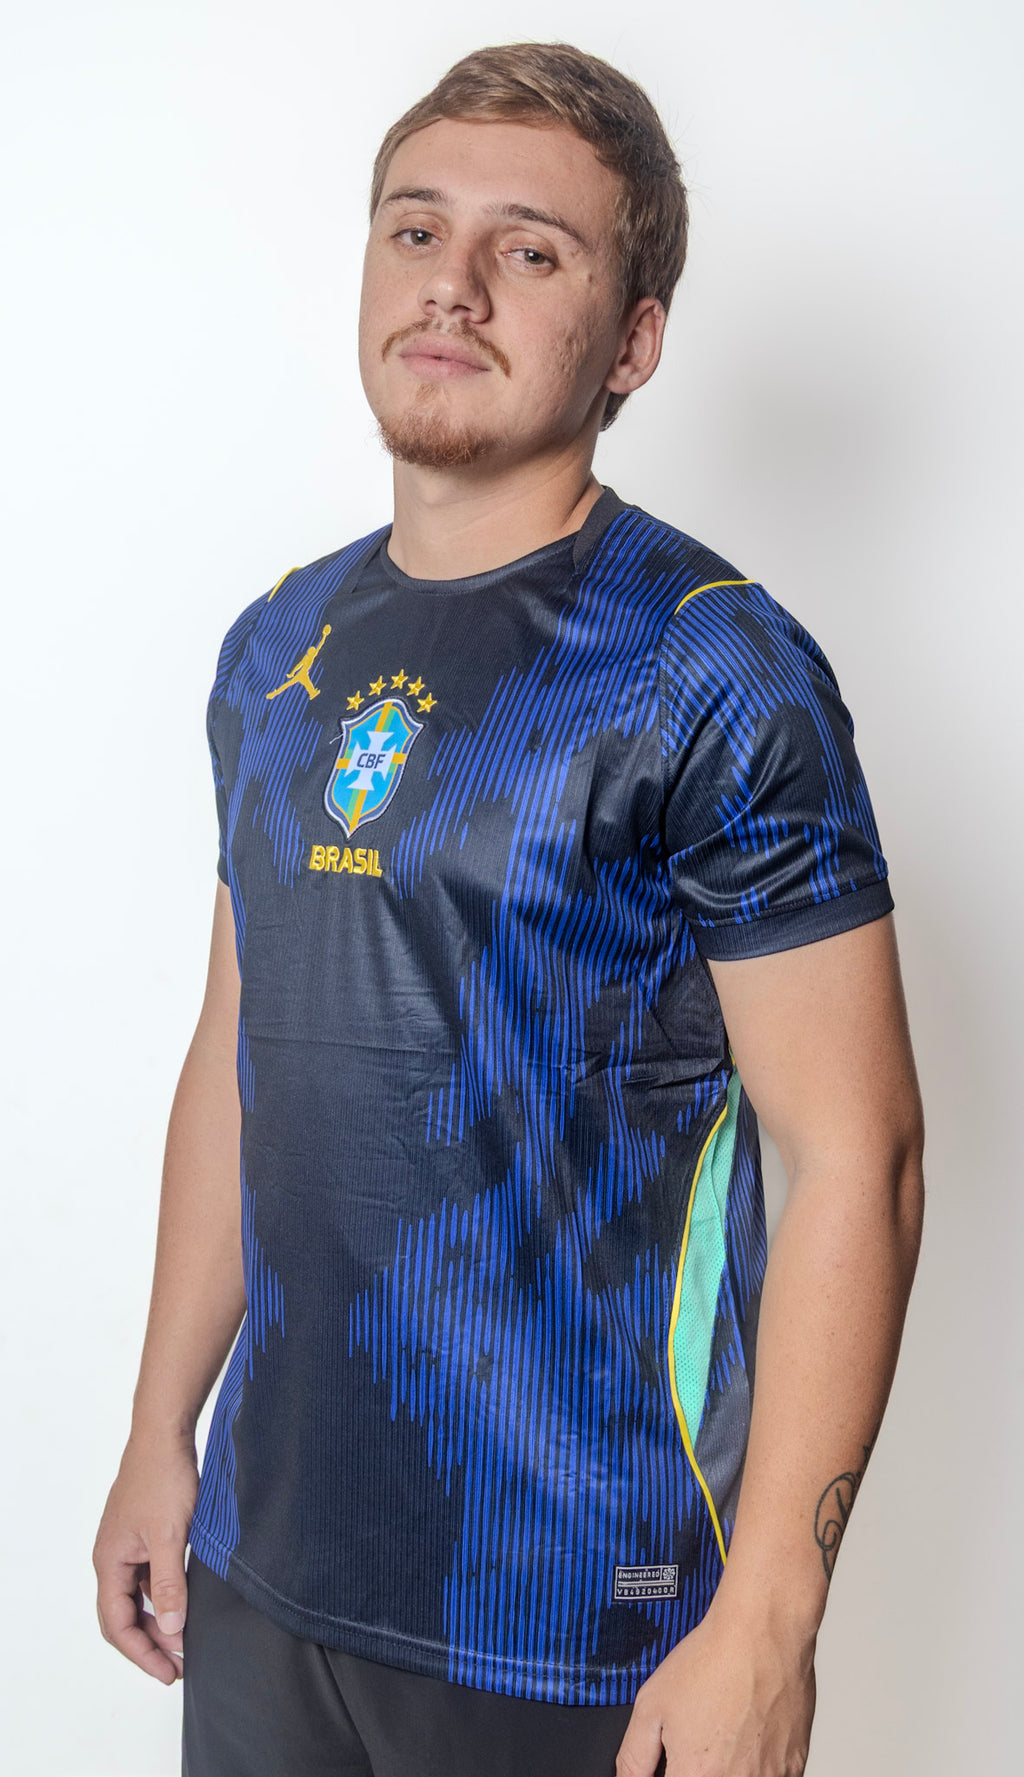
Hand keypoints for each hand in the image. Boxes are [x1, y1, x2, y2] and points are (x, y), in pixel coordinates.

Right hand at [93, 1429, 198, 1684]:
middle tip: (178, 1664)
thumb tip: (171, 1627)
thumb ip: (169, 1583)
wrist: (165, 1433)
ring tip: (184, 1638)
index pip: (117, 1624)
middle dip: (148, 1643)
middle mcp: (113, 1557)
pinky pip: (147, 1576)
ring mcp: (127, 1544)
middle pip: (122, 1615)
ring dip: (157, 1619)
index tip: (168, 1672)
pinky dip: (162, 1594)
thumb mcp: (169, 1535)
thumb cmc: (162, 1477)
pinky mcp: (143, 1533)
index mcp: (110, 1561)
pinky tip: (184, 1600)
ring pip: (136, 1596)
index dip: (142, 1653)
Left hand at [615, 1595, 816, 1775]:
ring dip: (729, 1767)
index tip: (675, 1760)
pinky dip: (756, 1764)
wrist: (762, 1633)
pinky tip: (750, 1732)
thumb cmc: (713, 1661)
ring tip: (726, 1731)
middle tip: (700, 1738)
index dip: (673, 1771)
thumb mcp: (650, 1706)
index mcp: (696, 1776)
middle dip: (698, 1768)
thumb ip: (634, 1757)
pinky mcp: (795, 1767)